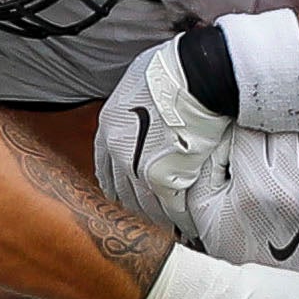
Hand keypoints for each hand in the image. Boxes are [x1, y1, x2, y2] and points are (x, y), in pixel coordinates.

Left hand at [96, 38, 239, 227]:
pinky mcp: (165, 176)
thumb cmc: (173, 71)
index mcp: (109, 127)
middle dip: (132, 205)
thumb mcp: (139, 81)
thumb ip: (135, 102)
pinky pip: (169, 206)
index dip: (114, 182)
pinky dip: (177, 217)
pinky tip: (184, 225)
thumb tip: (143, 102)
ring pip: (143, 202)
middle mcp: (118, 150)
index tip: (120, 195)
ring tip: (163, 228)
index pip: (104, 165)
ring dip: (154, 217)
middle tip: (141, 221)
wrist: (193, 76)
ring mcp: (139, 166)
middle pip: (120, 189)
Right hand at [176, 126, 298, 272]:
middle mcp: (290, 188)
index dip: (239, 118)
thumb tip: (219, 127)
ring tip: (284, 131)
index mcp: (254, 188)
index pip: (250, 128)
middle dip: (269, 118)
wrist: (268, 277)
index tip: (236, 123)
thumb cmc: (232, 241)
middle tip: (259, 123)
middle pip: (285, 125)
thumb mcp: (201, 203)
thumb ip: (204, 161)